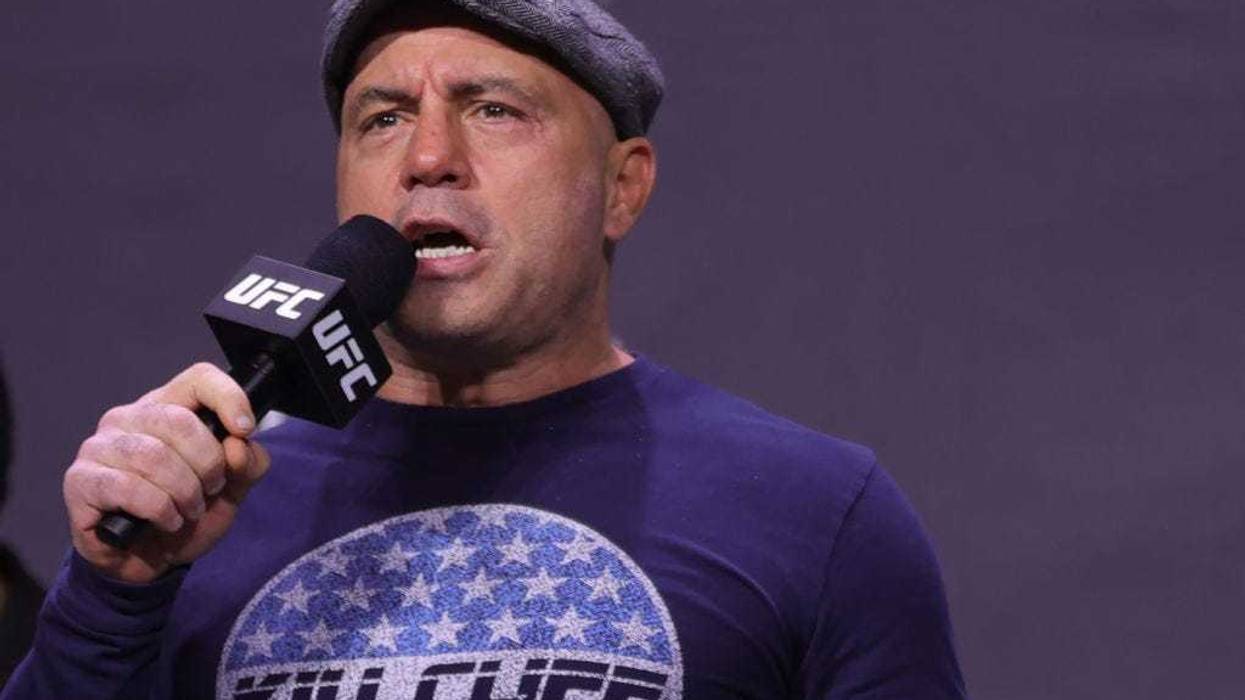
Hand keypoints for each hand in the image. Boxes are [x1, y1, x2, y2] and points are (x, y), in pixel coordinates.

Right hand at [63, 363, 270, 583]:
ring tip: (189, 511)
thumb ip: (247, 465)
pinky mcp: (80, 480)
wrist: (150, 559)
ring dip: (184, 492)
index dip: (228, 398)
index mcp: (168, 407)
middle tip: (211, 490)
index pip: (198, 378)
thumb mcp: (232, 490)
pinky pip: (128, 487)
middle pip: (179, 421)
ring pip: (154, 456)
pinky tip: (166, 521)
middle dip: (207, 464)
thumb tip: (238, 445)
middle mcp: (129, 418)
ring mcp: (100, 447)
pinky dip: (159, 509)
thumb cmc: (186, 513)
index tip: (244, 430)